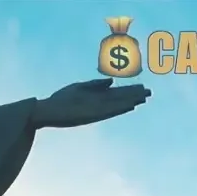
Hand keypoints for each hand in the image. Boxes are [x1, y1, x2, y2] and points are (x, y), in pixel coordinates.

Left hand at [33, 79, 150, 128]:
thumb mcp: (79, 88)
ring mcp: (95, 109)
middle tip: (150, 93)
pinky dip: (119, 108)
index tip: (142, 88)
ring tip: (143, 98)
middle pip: (120, 98)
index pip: (116, 92)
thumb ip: (95, 85)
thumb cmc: (60, 100)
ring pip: (117, 104)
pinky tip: (129, 106)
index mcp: (96, 97)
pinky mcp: (90, 114)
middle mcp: (98, 104)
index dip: (129, 90)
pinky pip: (108, 110)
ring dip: (130, 101)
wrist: (46, 110)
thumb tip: (112, 81)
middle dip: (134, 95)